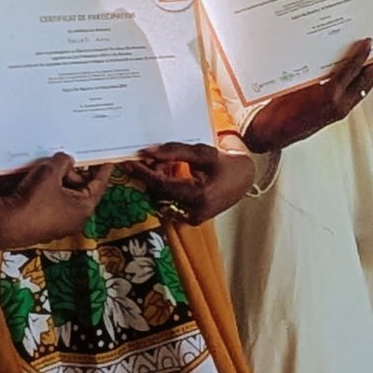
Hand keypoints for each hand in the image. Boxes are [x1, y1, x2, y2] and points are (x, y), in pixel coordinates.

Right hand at [0, 155, 116, 247]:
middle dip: (72, 174)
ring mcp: (57, 226)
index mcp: (84, 208)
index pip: (99, 185)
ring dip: (58, 183)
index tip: (107, 162)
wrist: (3, 224)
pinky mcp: (41, 227)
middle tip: (63, 161)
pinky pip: (50, 205)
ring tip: (46, 169)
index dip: (102, 171)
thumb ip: (63, 162)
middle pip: (79, 190)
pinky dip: (47, 193)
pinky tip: (35, 183)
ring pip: (63, 197)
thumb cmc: (31, 200)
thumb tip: (66, 162)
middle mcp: (74, 220)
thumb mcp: (50, 171)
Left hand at [135, 142, 256, 224]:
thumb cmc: (225, 164)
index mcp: (200, 196)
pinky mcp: (191, 219)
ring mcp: (193, 218)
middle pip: (160, 193)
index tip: (129, 163)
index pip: (163, 185)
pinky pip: (170, 204)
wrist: (243, 179)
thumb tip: (147, 152)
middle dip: (153, 174)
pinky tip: (174, 176)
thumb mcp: (202, 153)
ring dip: (160, 181)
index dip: (144, 173)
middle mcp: (195, 212)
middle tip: (152, 158)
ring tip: (169, 165)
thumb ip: (174, 152)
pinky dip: (167, 190)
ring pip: (163, 199)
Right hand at [242, 39, 372, 154]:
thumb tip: (330, 54)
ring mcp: (340, 112)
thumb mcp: (296, 84)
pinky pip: (354, 97)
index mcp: (329, 94)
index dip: (361, 55)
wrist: (274, 132)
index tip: (369, 42)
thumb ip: (316, 72)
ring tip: (372, 61)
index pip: (351, 70)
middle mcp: (339, 105)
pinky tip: (356, 76)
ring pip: (362, 91)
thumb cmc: (280, 107)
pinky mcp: (338, 116)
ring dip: (369, 76)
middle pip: (365, 82)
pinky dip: (359, 85)